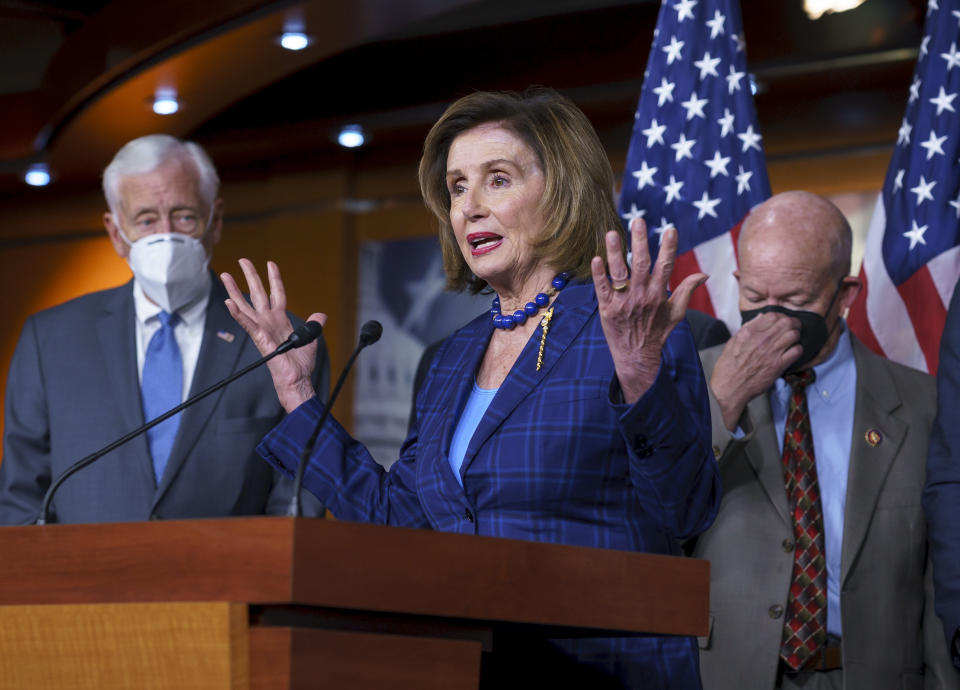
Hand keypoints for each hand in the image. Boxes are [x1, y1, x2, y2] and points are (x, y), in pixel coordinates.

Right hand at [220, 259, 325, 412]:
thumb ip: (314, 325)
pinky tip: (228, 303)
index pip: (276, 293)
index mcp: (280, 319)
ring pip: (245, 305)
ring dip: (234, 291)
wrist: (297, 379)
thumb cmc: (300, 364)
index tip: (271, 264)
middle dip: (250, 276)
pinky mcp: (259, 338)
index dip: (274, 279)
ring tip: (225, 276)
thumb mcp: (311, 338)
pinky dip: (237, 314)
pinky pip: (247, 324)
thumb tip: (321, 315)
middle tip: (242, 260)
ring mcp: (262, 329)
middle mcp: (268, 321)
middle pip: (257, 293)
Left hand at [591, 219, 706, 404]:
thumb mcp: (676, 313)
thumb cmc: (656, 332)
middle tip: (638, 220)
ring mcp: (623, 302)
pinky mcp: (606, 309)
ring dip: (616, 253)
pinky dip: (599, 275)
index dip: (668, 248)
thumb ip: (687, 290)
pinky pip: (601, 289)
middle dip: (640, 241)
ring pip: (619, 273)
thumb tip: (705, 274)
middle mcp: (641, 296)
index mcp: (658, 294)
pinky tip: (596, 259)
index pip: (665, 266)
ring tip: (613, 233)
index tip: (670, 230)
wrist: (636, 356)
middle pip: (641, 264)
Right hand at [710, 311, 800, 430]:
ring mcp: (771, 352)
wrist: (730, 387)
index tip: (782, 320)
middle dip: (793, 323)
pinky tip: (792, 352)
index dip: (781, 316)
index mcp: (749, 332)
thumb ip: (748, 327)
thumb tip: (762, 316)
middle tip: (793, 327)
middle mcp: (762, 340)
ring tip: (793, 340)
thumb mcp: (734, 341)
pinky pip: (797, 351)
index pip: (773, 315)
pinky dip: (797, 350)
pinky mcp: (778, 365)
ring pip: (794, 335)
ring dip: (796, 336)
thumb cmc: (729, 365)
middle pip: (787, 323)